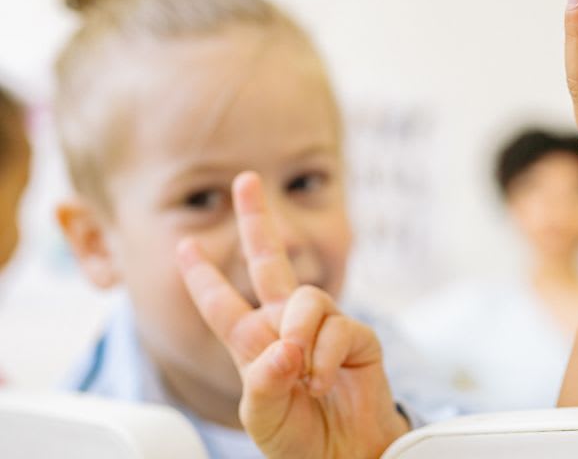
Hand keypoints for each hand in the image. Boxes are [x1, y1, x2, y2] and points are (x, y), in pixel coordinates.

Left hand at [177, 172, 408, 458]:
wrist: (347, 456)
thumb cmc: (300, 438)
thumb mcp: (260, 418)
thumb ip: (261, 381)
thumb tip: (285, 346)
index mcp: (254, 344)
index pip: (222, 303)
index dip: (202, 276)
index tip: (184, 246)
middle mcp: (287, 327)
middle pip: (270, 261)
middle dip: (256, 219)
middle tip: (246, 181)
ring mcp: (324, 329)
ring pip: (307, 299)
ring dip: (301, 336)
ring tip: (305, 376)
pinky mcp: (358, 338)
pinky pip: (339, 328)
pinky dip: (326, 357)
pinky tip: (325, 380)